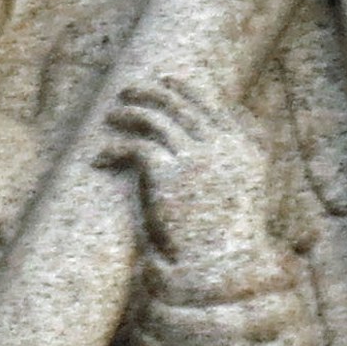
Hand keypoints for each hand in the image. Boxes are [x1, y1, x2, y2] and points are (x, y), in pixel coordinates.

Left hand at [98, 77, 272, 277]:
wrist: (223, 262)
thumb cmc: (231, 233)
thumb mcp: (246, 186)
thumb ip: (237, 153)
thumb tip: (226, 124)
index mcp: (245, 146)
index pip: (215, 105)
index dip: (188, 91)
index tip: (167, 83)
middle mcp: (222, 144)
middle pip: (184, 104)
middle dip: (155, 92)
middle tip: (130, 90)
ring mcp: (196, 156)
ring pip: (157, 118)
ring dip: (131, 112)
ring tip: (112, 114)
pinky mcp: (168, 173)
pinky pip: (135, 147)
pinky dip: (114, 149)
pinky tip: (100, 156)